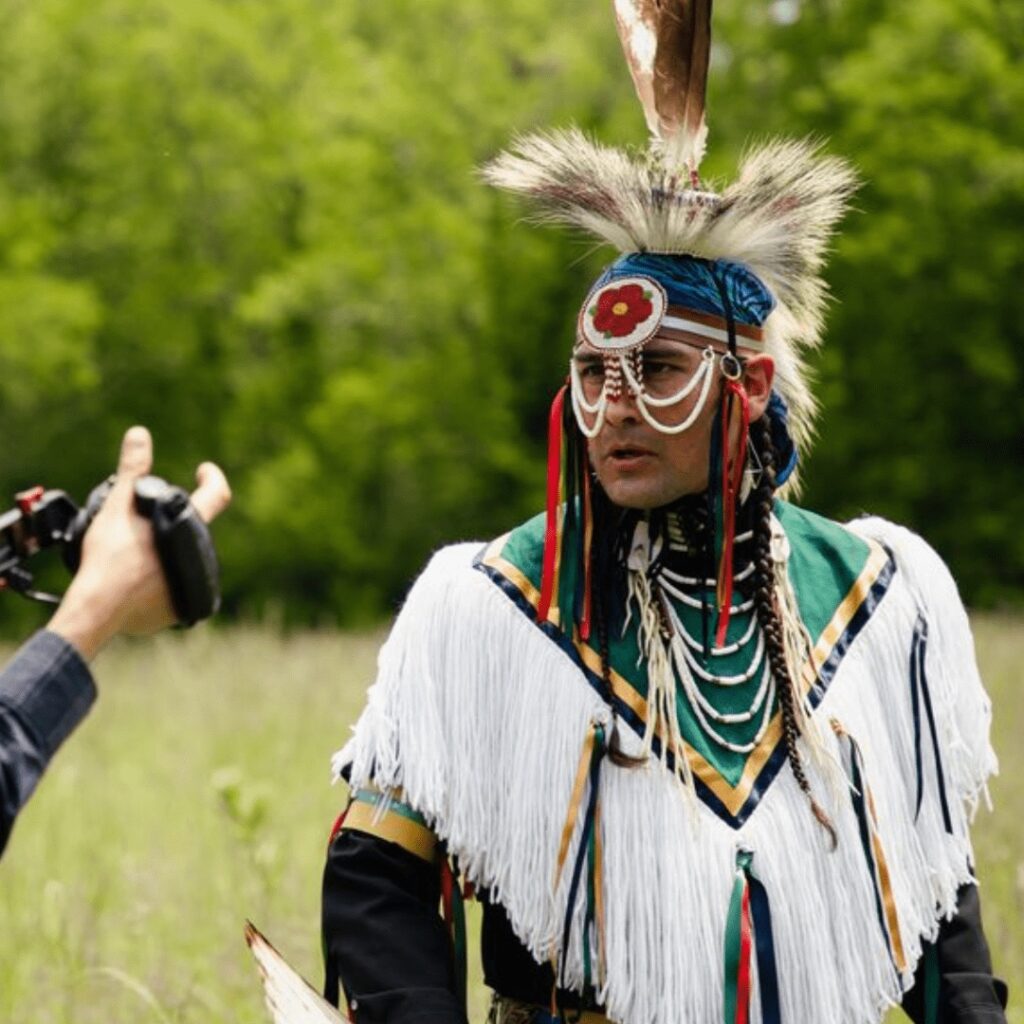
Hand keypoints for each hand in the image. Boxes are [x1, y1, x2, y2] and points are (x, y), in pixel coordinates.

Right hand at [47, 426, 230, 659]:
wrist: (98, 608)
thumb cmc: (110, 556)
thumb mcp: (119, 507)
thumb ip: (133, 470)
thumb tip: (140, 434)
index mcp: (191, 528)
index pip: (216, 494)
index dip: (212, 477)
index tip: (203, 469)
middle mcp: (201, 557)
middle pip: (191, 530)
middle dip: (172, 523)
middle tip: (144, 521)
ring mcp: (195, 586)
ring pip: (182, 560)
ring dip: (165, 554)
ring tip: (136, 552)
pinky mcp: (182, 610)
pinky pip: (174, 590)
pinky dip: (159, 583)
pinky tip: (138, 579)